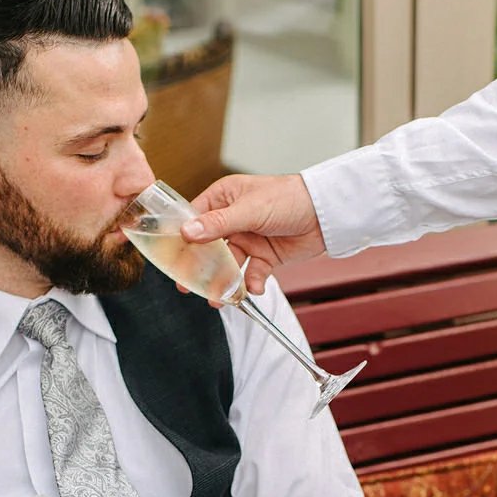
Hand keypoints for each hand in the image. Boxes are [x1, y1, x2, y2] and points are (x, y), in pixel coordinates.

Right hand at [181, 174, 325, 292]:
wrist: (325, 213)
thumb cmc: (289, 198)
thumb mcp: (249, 210)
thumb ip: (217, 224)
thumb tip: (187, 232)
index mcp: (224, 198)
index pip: (194, 219)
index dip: (182, 239)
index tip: (171, 259)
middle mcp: (233, 219)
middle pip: (209, 247)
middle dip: (201, 268)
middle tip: (188, 287)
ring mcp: (249, 239)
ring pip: (229, 264)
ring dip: (225, 281)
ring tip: (219, 298)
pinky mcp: (265, 256)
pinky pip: (252, 273)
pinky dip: (252, 283)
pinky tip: (254, 288)